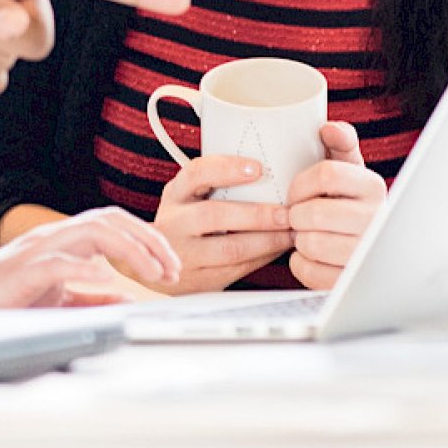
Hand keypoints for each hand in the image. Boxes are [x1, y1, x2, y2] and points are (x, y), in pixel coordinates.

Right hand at [0, 207, 181, 307]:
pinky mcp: (23, 270)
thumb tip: (127, 298)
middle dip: (148, 240)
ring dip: (129, 249)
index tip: (171, 267)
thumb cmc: (5, 297)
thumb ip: (91, 296)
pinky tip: (105, 277)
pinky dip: (84, 267)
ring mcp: (38, 250)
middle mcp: (55, 237)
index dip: (148, 239)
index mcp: (66, 241)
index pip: (114, 223)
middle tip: (171, 269)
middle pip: (110, 218)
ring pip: (91, 231)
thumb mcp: (58, 297)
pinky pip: (58, 262)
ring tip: (151, 272)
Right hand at [146, 156, 294, 293]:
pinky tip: (278, 249)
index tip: (257, 169)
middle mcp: (175, 222)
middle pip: (214, 215)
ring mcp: (185, 254)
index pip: (197, 173)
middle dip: (258, 215)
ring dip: (268, 241)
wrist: (156, 262)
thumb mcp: (189, 196)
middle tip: (287, 214)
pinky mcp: (201, 279)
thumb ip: (216, 184)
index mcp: (176, 194)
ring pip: (231, 249)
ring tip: (291, 234)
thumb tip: (270, 175)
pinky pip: (238, 269)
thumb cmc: (185, 220)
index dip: (227, 169)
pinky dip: (263, 258)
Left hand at [287, 122, 386, 289]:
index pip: (326, 174)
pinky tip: (312, 256)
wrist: (370, 246)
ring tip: (308, 234)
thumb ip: (340, 144)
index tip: (297, 192)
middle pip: (313, 213)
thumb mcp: (348, 169)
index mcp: (373, 187)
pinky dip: (300, 263)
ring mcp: (367, 255)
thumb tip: (328, 128)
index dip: (300, 183)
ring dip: (299, 239)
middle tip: (300, 216)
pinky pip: (309, 271)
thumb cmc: (348, 202)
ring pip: (309, 244)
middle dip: (296, 215)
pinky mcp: (353, 282)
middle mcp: (376, 221)